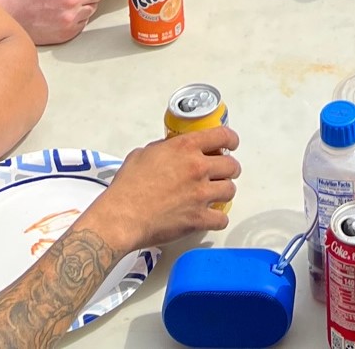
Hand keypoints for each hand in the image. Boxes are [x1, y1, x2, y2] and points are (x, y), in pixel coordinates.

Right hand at [96, 128, 239, 248]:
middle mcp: (198, 168)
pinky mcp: (199, 219)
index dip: (231, 140)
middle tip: (221, 173)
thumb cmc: (128, 185)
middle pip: (232, 165)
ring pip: (230, 190)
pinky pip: (222, 219)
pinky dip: (218, 218)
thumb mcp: (144, 153)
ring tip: (215, 195)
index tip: (231, 144)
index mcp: (186, 147)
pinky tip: (210, 217)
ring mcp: (201, 194)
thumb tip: (172, 150)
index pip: (223, 135)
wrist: (122, 216)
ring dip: (224, 192)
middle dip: (229, 169)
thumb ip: (165, 148)